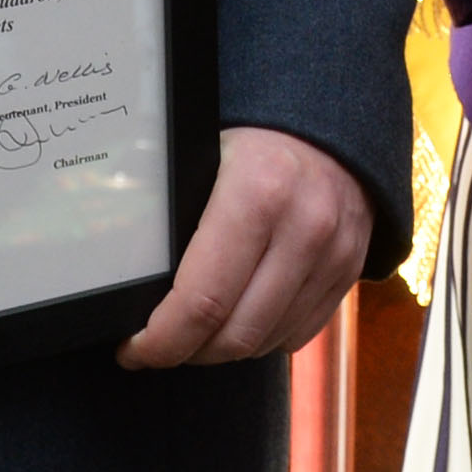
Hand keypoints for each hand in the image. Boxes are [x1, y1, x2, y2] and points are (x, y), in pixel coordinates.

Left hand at [121, 126, 374, 366]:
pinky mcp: (350, 269)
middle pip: (235, 335)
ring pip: (266, 342)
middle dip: (186, 352)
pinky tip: (237, 316)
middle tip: (157, 346)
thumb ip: (168, 212)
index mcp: (258, 193)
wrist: (327, 119)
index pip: (202, 302)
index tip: (132, 349)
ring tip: (194, 332)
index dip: (160, 341)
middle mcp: (305, 227)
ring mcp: (335, 253)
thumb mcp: (202, 155)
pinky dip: (262, 337)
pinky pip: (297, 334)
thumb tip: (121, 275)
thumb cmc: (249, 137)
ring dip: (223, 349)